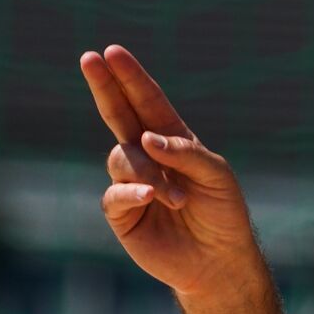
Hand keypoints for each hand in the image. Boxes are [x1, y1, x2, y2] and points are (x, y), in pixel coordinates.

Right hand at [80, 45, 260, 296]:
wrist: (219, 260)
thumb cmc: (224, 214)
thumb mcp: (217, 176)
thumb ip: (186, 153)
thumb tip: (146, 137)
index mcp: (173, 141)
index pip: (148, 102)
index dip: (131, 77)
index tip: (113, 52)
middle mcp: (148, 157)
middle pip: (119, 115)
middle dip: (106, 87)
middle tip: (90, 59)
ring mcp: (131, 183)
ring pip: (122, 158)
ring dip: (148, 173)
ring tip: (177, 198)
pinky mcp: (122, 212)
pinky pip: (115, 194)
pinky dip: (132, 192)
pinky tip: (152, 198)